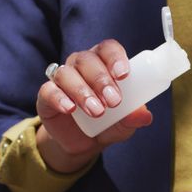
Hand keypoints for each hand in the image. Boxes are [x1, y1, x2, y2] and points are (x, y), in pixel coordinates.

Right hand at [36, 39, 151, 172]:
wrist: (82, 143)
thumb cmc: (107, 123)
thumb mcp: (124, 124)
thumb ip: (133, 117)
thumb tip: (145, 115)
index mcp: (104, 63)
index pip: (108, 48)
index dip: (115, 57)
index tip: (123, 75)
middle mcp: (81, 65)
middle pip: (88, 60)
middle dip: (102, 79)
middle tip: (114, 101)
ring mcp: (62, 79)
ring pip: (67, 73)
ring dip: (83, 91)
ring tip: (97, 111)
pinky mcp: (46, 95)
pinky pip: (48, 90)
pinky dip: (59, 98)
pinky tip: (70, 109)